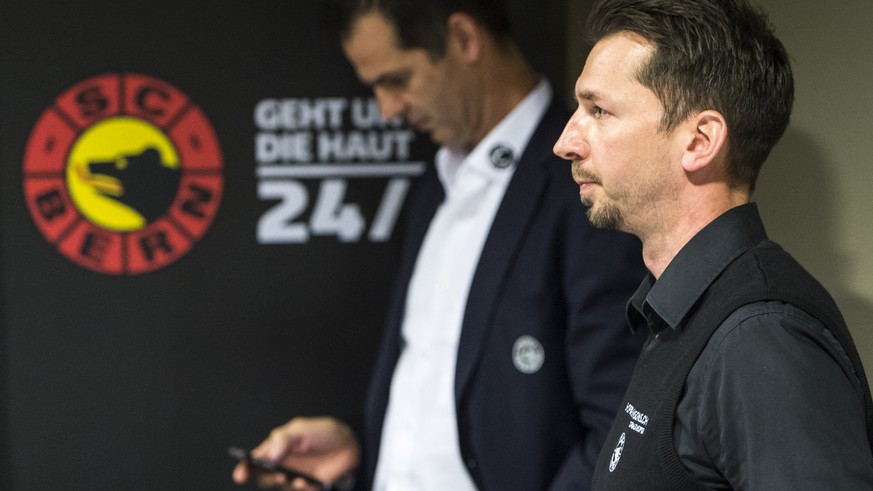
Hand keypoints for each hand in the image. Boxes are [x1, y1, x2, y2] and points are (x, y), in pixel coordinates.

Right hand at [232, 416, 359, 489]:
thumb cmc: (324, 433)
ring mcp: (295, 476)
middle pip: (265, 478)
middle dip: (269, 479)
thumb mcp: (303, 430)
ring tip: (299, 480)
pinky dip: (304, 488)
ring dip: (288, 485)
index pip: (256, 459)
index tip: (241, 475)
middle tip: (279, 475)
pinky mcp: (308, 486)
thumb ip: (284, 440)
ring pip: (283, 487)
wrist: (350, 443)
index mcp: (277, 448)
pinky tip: (309, 482)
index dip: (245, 468)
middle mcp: (283, 464)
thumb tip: (269, 455)